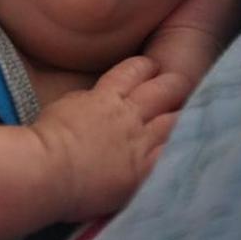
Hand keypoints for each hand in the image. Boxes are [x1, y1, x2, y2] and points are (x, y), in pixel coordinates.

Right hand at [30, 56, 189, 221]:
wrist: (47, 169)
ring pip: (175, 122)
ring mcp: (140, 142)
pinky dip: (182, 152)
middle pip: (164, 90)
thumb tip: (96, 100)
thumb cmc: (46, 138)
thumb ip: (88, 100)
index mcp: (107, 96)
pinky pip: (172, 157)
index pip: (134, 71)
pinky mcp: (143, 171)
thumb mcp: (66, 105)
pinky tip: (191, 153)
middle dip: (174, 86)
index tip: (152, 70)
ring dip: (183, 118)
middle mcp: (129, 115)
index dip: (146, 68)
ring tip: (194, 119)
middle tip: (179, 89)